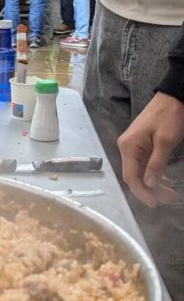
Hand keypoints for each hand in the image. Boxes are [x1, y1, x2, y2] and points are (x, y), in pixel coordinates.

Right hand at [118, 92, 183, 206]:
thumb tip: (150, 184)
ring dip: (153, 183)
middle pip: (134, 175)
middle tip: (165, 199)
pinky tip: (164, 182)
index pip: (130, 176)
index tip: (153, 203)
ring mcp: (134, 147)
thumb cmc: (169, 116)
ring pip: (140, 171)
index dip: (141, 191)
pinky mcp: (142, 146)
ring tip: (168, 194)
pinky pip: (145, 164)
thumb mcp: (165, 141)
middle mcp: (127, 148)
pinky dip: (154, 174)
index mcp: (128, 146)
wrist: (173, 97)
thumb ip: (156, 164)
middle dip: (149, 189)